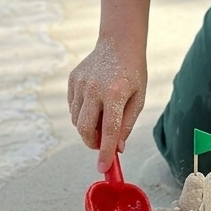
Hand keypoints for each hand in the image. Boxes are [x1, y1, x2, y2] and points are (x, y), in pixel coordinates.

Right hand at [67, 37, 145, 170]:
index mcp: (115, 93)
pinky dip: (82, 113)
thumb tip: (117, 148)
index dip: (106, 151)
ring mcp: (81, 83)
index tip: (103, 167)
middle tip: (102, 144)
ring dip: (88, 127)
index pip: (109, 130)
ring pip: (77, 120)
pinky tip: (95, 102)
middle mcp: (94, 88)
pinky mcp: (72, 80)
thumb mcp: (139, 98)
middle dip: (92, 143)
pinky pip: (73, 107)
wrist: (118, 44)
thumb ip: (127, 124)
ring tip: (102, 116)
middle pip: (86, 129)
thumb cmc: (133, 72)